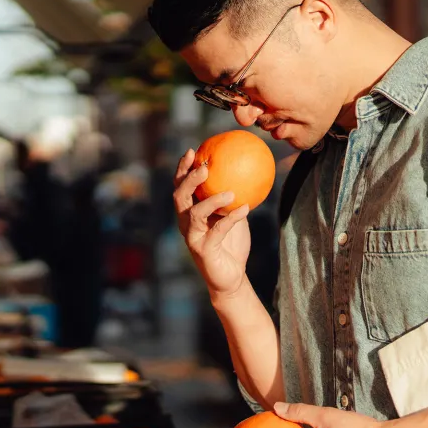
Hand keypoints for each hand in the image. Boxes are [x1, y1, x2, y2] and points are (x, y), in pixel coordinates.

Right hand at [173, 149, 250, 298]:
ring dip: (212, 200)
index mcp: (189, 212)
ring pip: (194, 213)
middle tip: (204, 166)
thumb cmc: (232, 244)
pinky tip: (246, 208)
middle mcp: (186, 223)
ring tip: (230, 191)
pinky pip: (218, 231)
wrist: (231, 277)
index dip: (183, 168)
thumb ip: (234, 197)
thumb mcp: (234, 216)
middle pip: (180, 196)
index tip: (192, 150)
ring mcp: (192, 237)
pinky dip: (232, 218)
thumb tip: (248, 170)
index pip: (180, 186)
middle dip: (189, 179)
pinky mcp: (203, 251)